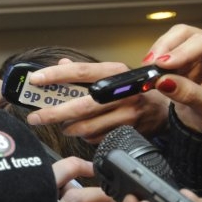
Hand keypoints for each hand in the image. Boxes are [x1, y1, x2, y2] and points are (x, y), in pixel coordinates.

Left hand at [25, 59, 169, 142]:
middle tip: (35, 117)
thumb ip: (86, 72)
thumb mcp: (114, 74)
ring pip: (87, 127)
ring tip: (62, 126)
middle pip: (80, 106)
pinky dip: (86, 137)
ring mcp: (129, 113)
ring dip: (69, 129)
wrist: (167, 107)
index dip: (55, 75)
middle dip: (53, 114)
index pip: (80, 72)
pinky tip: (84, 132)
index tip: (35, 79)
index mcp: (116, 72)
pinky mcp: (132, 131)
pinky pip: (99, 138)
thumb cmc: (134, 88)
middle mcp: (124, 92)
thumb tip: (61, 63)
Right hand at [143, 24, 201, 139]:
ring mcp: (199, 51)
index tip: (162, 64)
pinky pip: (165, 52)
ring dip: (158, 52)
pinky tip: (151, 73)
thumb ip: (189, 94)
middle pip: (186, 34)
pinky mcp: (184, 58)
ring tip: (149, 69)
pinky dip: (156, 60)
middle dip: (165, 46)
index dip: (182, 51)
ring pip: (173, 39)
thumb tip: (163, 81)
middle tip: (151, 64)